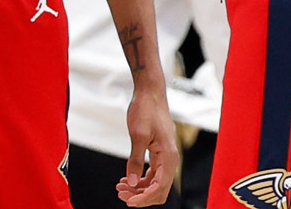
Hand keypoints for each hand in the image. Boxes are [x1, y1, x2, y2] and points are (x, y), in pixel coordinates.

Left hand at [115, 84, 178, 205]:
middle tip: (121, 193)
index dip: (144, 198)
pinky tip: (126, 179)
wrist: (150, 93)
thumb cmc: (146, 110)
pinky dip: (140, 180)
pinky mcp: (159, 153)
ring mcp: (166, 156)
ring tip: (120, 187)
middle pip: (159, 190)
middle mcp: (170, 158)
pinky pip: (153, 174)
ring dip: (139, 189)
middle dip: (141, 196)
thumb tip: (132, 183)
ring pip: (155, 183)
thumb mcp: (137, 135)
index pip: (159, 187)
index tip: (128, 202)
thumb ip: (135, 161)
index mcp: (168, 156)